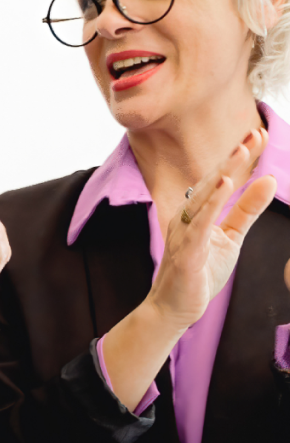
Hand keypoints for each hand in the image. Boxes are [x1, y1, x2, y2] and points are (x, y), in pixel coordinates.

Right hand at [147, 128, 275, 331]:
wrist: (175, 307)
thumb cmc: (200, 272)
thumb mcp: (231, 237)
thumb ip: (248, 209)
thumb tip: (269, 180)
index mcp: (197, 212)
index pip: (221, 178)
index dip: (240, 158)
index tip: (258, 135)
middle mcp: (187, 216)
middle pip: (212, 181)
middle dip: (234, 158)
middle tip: (254, 134)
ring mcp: (184, 233)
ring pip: (204, 197)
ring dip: (223, 173)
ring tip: (241, 151)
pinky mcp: (186, 251)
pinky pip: (199, 223)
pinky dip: (211, 203)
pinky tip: (225, 185)